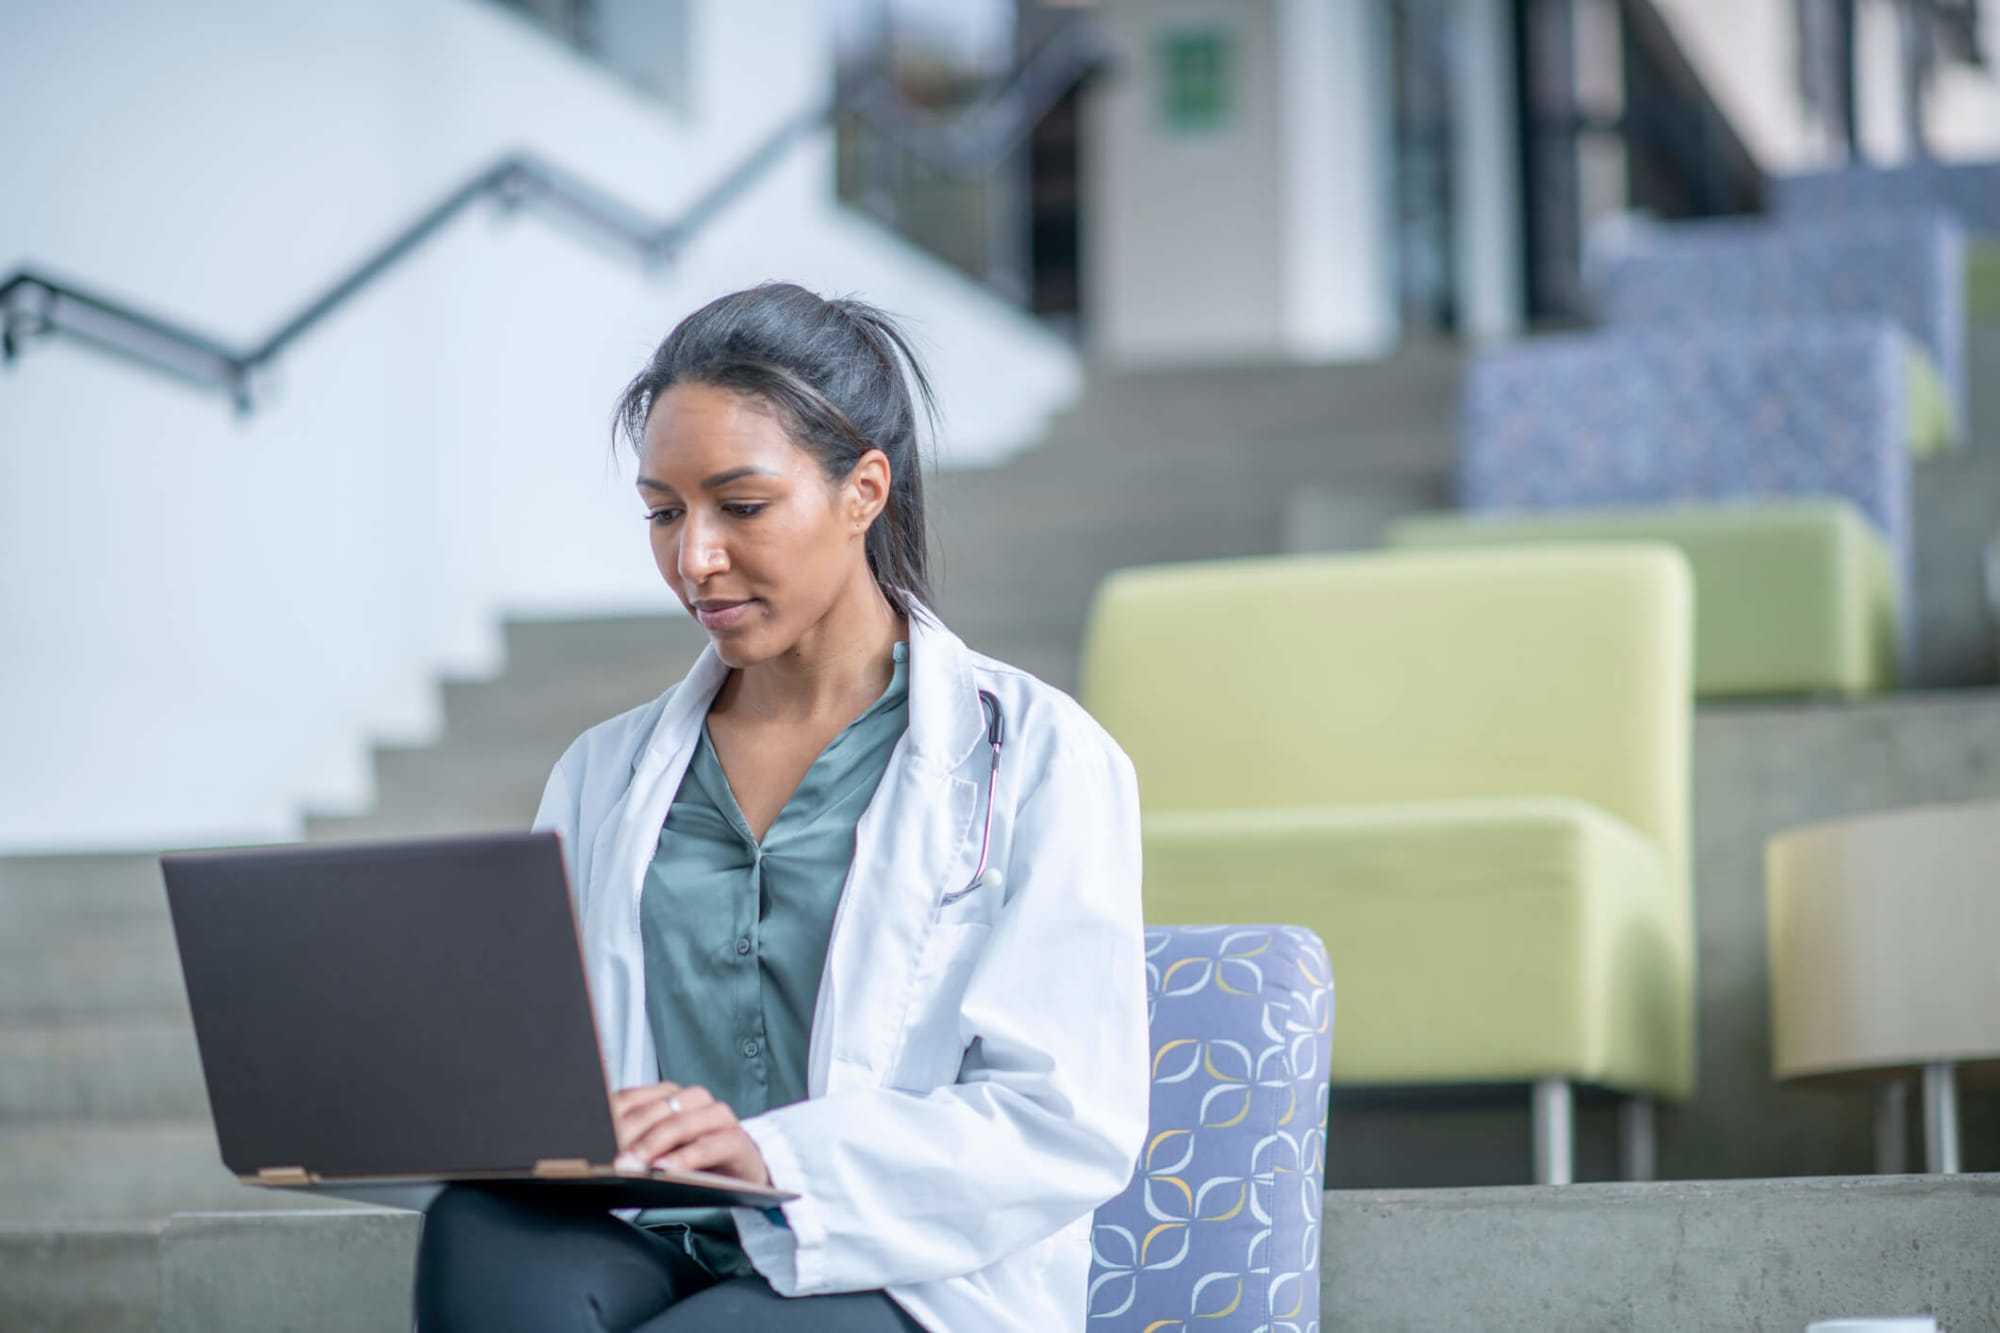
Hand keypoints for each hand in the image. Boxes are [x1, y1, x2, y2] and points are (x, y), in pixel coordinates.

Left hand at [611, 1081, 771, 1186]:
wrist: (741, 1174)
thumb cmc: (693, 1163)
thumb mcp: (658, 1149)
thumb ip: (633, 1143)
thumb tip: (598, 1151)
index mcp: (670, 1096)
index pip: (636, 1096)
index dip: (614, 1116)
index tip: (595, 1138)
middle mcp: (694, 1100)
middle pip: (657, 1109)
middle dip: (631, 1134)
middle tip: (613, 1158)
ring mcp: (717, 1118)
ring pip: (683, 1121)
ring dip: (656, 1142)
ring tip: (637, 1164)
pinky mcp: (737, 1139)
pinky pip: (711, 1144)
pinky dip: (687, 1157)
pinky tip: (668, 1168)